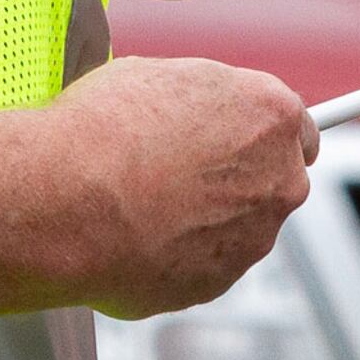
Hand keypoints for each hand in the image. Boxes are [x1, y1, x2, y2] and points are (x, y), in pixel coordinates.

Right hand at [49, 57, 316, 319]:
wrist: (65, 201)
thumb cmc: (100, 133)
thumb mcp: (155, 78)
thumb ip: (200, 101)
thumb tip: (194, 110)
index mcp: (269, 114)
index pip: (294, 128)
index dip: (258, 135)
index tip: (238, 141)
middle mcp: (277, 178)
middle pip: (274, 180)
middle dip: (236, 179)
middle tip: (178, 173)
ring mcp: (253, 235)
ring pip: (240, 227)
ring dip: (205, 219)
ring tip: (143, 205)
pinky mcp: (220, 281)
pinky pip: (207, 264)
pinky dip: (179, 255)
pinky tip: (136, 236)